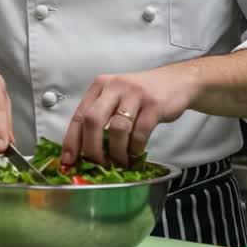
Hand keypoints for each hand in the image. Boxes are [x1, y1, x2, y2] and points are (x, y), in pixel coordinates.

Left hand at [61, 66, 197, 167]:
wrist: (177, 82)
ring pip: (117, 128)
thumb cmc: (141, 95)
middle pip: (93, 120)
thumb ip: (101, 116)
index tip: (69, 161)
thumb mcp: (116, 97)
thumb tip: (84, 150)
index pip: (79, 115)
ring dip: (117, 151)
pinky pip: (140, 132)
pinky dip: (135, 148)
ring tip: (120, 161)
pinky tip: (135, 153)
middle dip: (92, 148)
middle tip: (97, 164)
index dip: (72, 140)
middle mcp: (114, 86)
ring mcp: (135, 94)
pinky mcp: (154, 104)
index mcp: (100, 86)